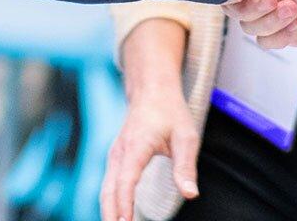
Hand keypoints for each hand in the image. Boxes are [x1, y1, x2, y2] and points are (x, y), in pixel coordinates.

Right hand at [101, 77, 199, 220]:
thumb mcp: (186, 136)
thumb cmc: (170, 110)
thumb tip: (190, 194)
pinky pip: (108, 184)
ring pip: (106, 189)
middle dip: (111, 216)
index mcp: (136, 146)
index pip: (126, 181)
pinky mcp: (116, 158)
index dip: (125, 205)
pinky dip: (110, 202)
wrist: (152, 88)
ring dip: (109, 212)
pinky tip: (117, 216)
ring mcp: (115, 155)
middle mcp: (120, 152)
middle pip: (108, 191)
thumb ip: (186, 166)